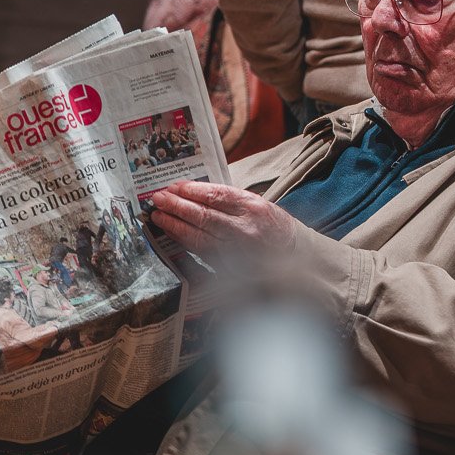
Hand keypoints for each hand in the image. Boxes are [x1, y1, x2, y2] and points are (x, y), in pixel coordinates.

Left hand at [148, 181, 306, 259]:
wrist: (296, 257)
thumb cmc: (275, 228)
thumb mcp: (259, 205)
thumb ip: (231, 201)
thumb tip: (196, 194)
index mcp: (253, 208)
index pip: (215, 196)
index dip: (191, 191)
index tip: (174, 186)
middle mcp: (245, 229)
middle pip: (203, 216)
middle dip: (176, 206)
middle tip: (158, 199)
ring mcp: (237, 251)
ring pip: (198, 236)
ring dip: (175, 225)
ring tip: (159, 216)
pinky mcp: (232, 268)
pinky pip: (202, 252)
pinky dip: (185, 241)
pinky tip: (173, 233)